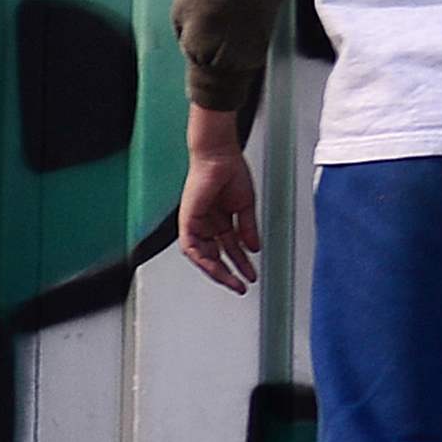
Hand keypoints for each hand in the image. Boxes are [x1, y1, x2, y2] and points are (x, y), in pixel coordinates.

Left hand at [177, 146, 261, 292]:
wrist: (220, 155)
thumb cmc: (230, 171)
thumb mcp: (245, 206)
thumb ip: (248, 228)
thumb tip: (253, 248)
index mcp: (221, 220)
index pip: (229, 249)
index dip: (240, 264)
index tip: (250, 275)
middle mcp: (207, 224)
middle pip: (216, 256)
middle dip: (229, 272)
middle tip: (241, 285)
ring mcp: (196, 223)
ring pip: (203, 256)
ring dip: (217, 270)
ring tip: (231, 280)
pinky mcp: (187, 220)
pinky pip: (191, 247)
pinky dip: (202, 258)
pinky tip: (216, 265)